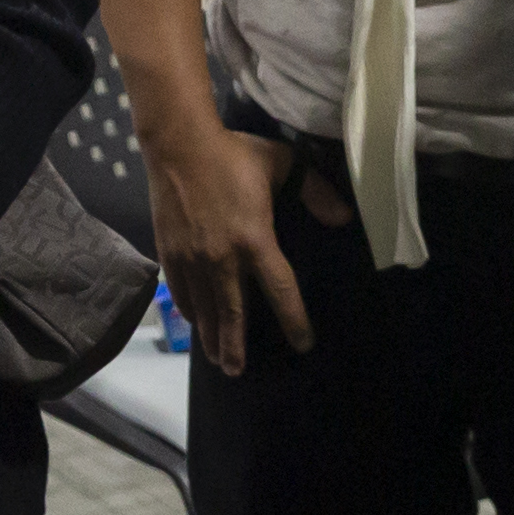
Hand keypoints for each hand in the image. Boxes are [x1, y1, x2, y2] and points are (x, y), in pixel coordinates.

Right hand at [145, 114, 314, 375]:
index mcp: (254, 239)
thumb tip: (344, 218)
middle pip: (233, 312)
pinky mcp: (169, 251)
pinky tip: (194, 321)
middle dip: (235, 345)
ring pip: (204, 307)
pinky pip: (180, 290)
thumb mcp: (282, 164)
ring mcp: (192, 257)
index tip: (302, 343)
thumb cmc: (233, 153)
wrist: (179, 143)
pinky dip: (188, 309)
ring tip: (217, 360)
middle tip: (238, 371)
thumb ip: (315, 192)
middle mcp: (223, 257)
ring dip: (211, 336)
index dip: (293, 320)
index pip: (279, 290)